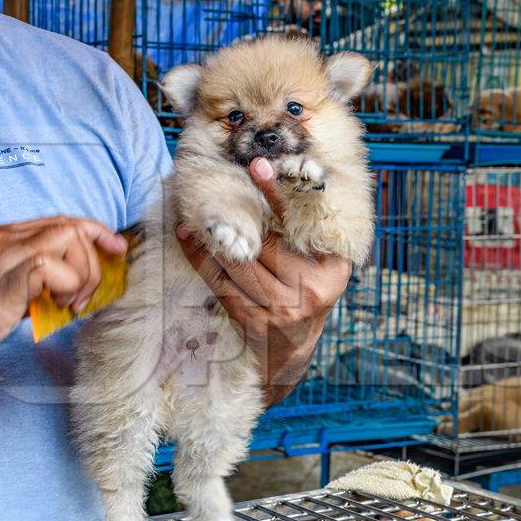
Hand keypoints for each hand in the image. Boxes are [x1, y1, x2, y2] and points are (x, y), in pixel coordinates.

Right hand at [0, 217, 126, 381]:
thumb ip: (24, 288)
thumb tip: (58, 295)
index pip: (57, 221)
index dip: (93, 231)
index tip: (116, 247)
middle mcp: (1, 239)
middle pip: (70, 225)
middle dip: (96, 256)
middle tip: (90, 294)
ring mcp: (1, 255)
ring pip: (68, 238)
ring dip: (83, 274)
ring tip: (71, 305)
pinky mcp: (3, 279)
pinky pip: (53, 267)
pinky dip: (67, 287)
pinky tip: (57, 309)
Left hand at [177, 158, 351, 404]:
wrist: (291, 355)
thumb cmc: (306, 297)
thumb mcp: (322, 268)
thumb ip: (309, 233)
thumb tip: (286, 179)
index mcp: (333, 269)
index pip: (300, 224)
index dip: (277, 194)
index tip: (258, 166)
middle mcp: (311, 289)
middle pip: (264, 243)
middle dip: (235, 214)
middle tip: (208, 185)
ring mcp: (280, 308)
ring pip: (237, 263)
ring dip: (210, 237)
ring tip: (189, 214)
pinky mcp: (252, 320)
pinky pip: (220, 282)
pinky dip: (201, 259)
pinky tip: (188, 240)